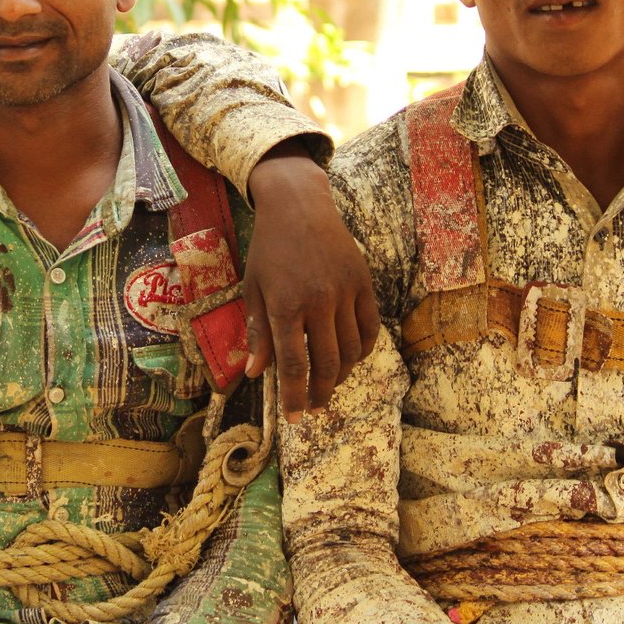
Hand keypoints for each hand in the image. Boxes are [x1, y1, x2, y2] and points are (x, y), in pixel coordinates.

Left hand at [243, 140, 379, 420]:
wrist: (298, 205)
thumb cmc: (269, 249)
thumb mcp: (253, 289)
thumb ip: (257, 333)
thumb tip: (255, 374)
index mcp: (286, 306)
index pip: (294, 366)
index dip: (294, 398)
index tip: (294, 419)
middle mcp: (318, 302)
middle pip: (327, 365)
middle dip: (320, 394)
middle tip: (314, 408)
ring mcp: (345, 292)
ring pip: (351, 351)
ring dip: (341, 376)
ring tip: (328, 385)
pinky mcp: (364, 283)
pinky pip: (370, 328)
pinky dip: (362, 350)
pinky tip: (350, 359)